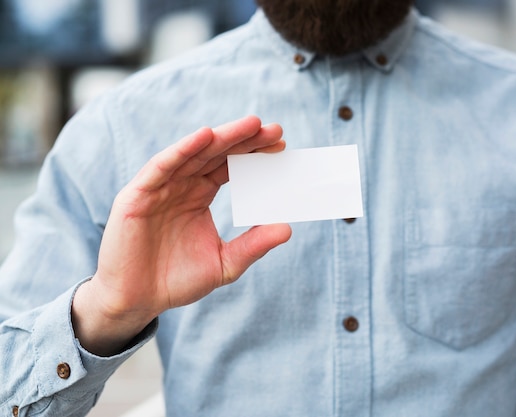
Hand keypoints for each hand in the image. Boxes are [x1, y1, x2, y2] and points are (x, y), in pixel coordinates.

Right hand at [72, 116, 291, 355]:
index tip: (282, 145)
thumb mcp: (224, 263)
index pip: (230, 167)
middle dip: (245, 140)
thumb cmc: (177, 281)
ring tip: (252, 125)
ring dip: (222, 136)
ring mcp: (160, 187)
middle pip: (216, 154)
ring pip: (194, 153)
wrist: (137, 301)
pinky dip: (183, 149)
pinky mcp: (138, 194)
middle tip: (275, 129)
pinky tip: (206, 135)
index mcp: (200, 195)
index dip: (254, 155)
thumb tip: (288, 228)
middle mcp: (181, 185)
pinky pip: (162, 166)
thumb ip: (253, 245)